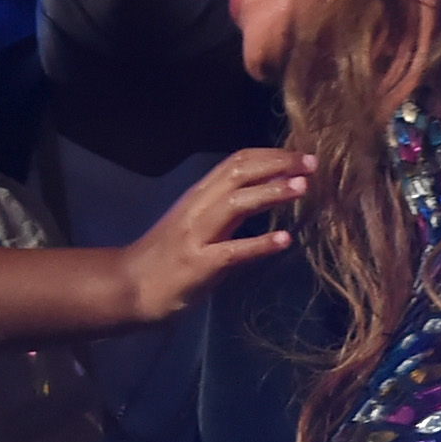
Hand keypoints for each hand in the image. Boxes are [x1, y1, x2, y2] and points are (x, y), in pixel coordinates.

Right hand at [121, 150, 314, 323]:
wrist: (127, 287)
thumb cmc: (165, 258)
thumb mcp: (198, 224)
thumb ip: (229, 209)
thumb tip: (269, 192)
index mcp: (199, 195)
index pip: (236, 161)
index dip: (271, 154)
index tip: (300, 154)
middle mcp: (197, 208)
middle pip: (239, 172)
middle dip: (278, 164)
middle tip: (313, 163)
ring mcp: (196, 236)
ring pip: (236, 203)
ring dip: (272, 192)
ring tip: (304, 187)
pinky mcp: (197, 265)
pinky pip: (233, 251)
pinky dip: (260, 244)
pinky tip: (284, 240)